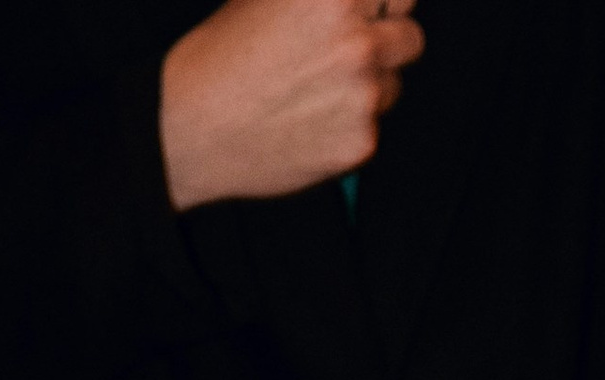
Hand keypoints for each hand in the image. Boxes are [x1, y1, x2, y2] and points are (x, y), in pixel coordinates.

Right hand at [160, 0, 422, 211]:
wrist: (195, 125)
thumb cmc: (223, 53)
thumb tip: (353, 4)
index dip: (383, 3)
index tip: (374, 12)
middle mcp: (359, 41)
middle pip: (410, 36)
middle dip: (386, 40)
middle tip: (348, 49)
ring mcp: (365, 95)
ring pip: (395, 84)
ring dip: (371, 83)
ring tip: (317, 86)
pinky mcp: (363, 141)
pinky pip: (375, 125)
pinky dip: (351, 122)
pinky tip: (310, 117)